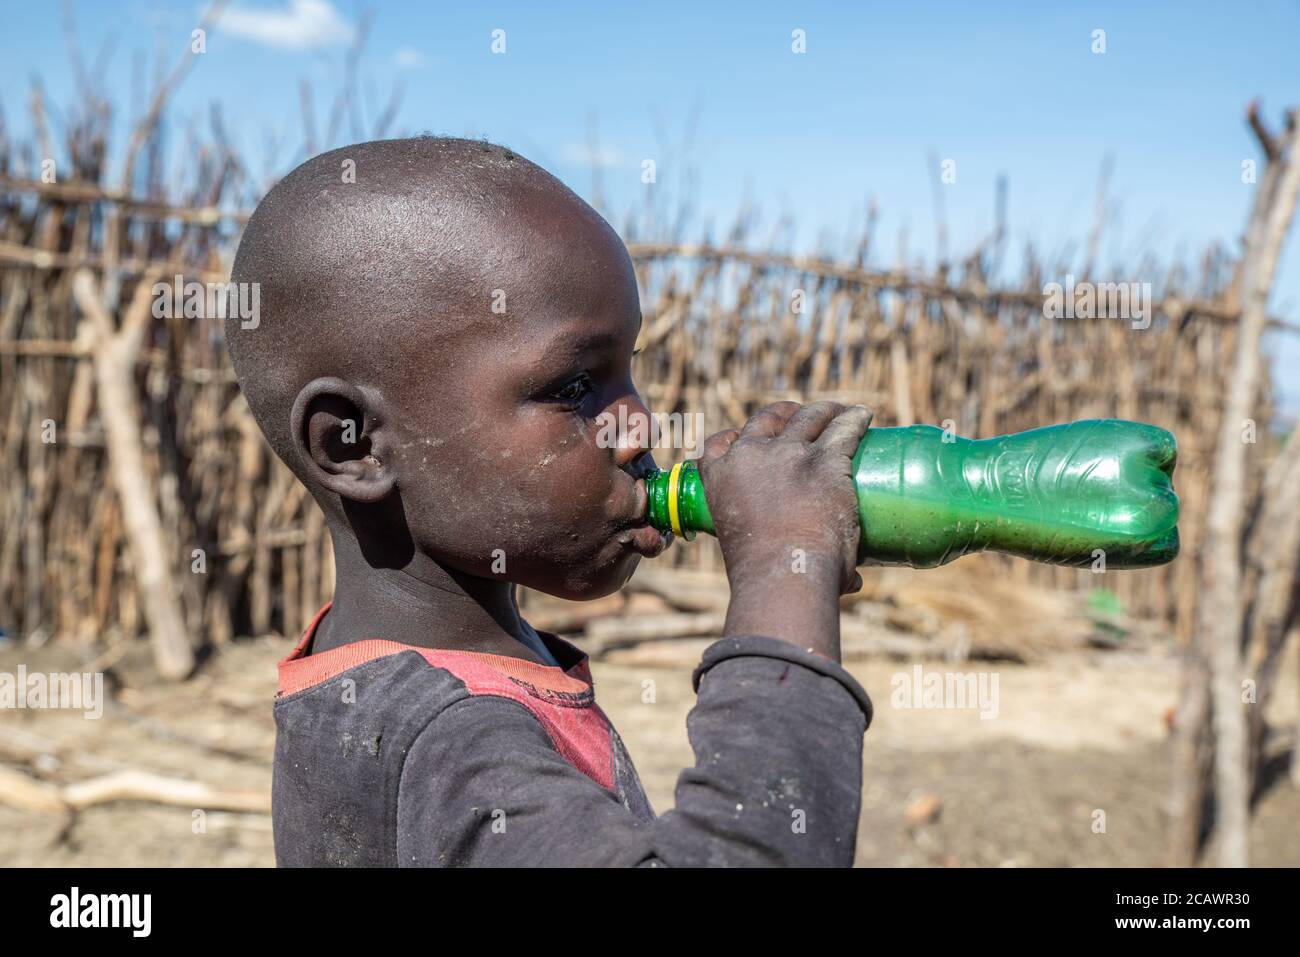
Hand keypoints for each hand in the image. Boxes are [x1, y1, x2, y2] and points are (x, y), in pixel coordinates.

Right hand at [697, 401, 872, 657]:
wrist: (783, 575)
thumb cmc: (765, 576)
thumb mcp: (747, 552)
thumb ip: (799, 562)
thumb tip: (849, 581)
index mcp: (721, 477)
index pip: (719, 443)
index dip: (736, 437)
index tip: (753, 440)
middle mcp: (751, 455)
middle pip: (768, 418)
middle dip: (786, 414)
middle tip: (806, 419)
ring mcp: (790, 454)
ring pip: (810, 416)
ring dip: (826, 410)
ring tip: (841, 413)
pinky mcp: (826, 460)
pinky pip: (844, 429)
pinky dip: (855, 419)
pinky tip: (863, 416)